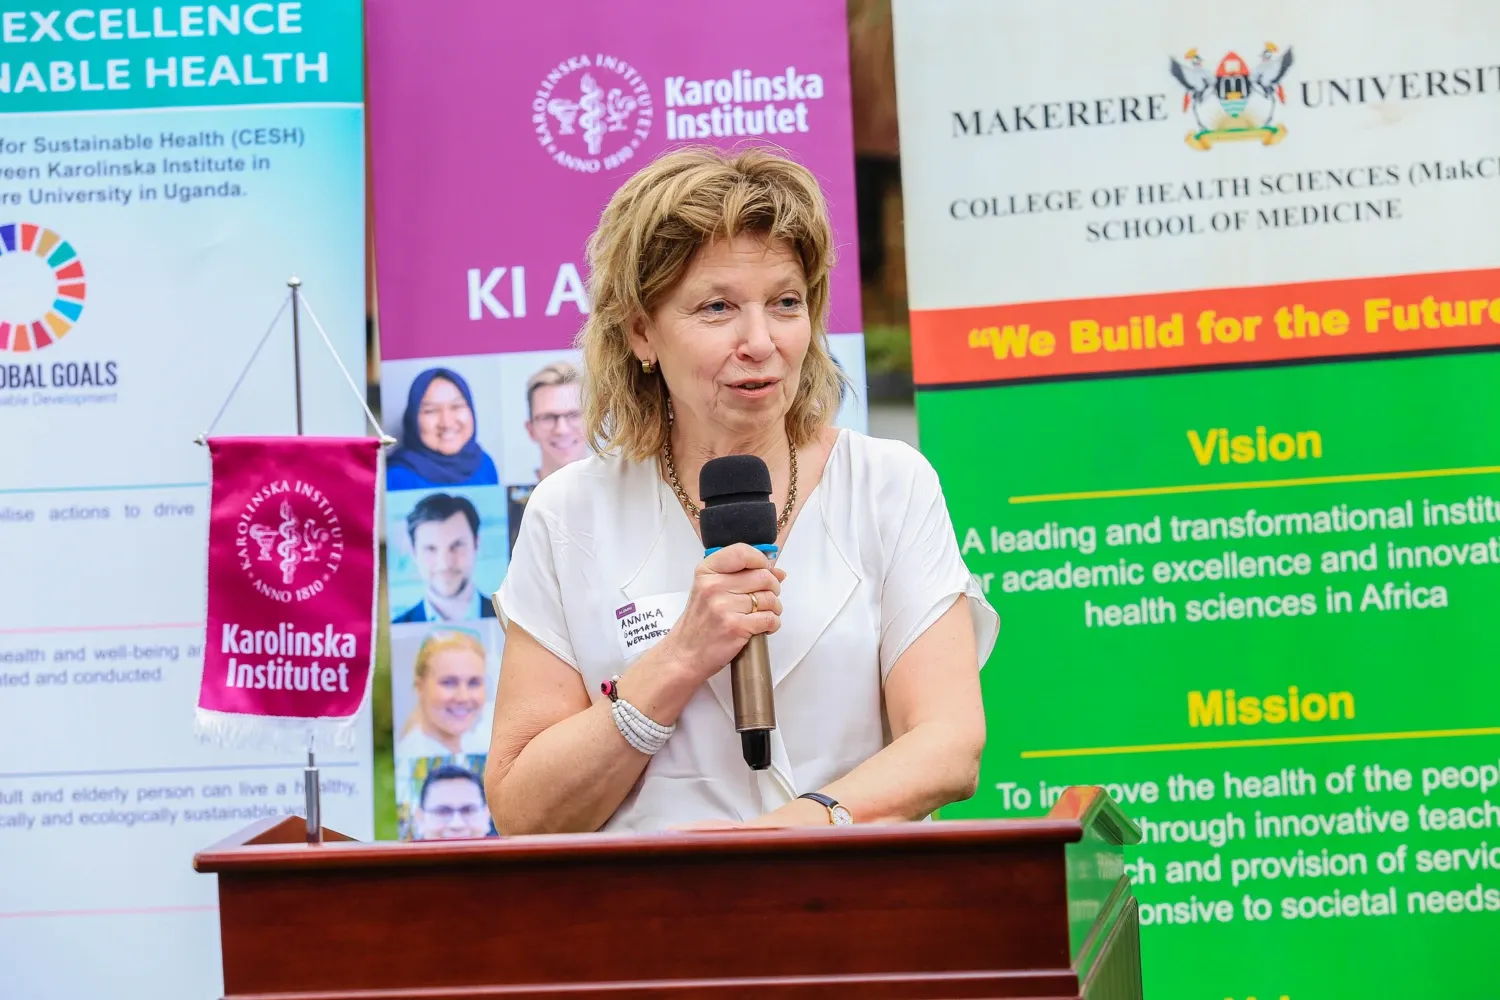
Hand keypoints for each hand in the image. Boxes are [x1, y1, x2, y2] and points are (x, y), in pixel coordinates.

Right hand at [658, 543, 784, 681]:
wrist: (684, 654)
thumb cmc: (699, 623)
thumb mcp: (709, 590)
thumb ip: (741, 576)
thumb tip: (777, 571)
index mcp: (707, 571)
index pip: (742, 552)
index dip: (761, 560)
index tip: (764, 569)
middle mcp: (714, 586)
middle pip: (763, 576)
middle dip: (773, 587)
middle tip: (766, 597)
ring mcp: (724, 607)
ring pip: (770, 598)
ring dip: (774, 608)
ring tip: (763, 614)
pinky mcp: (736, 627)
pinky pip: (770, 619)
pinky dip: (773, 624)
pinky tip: (763, 626)